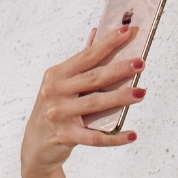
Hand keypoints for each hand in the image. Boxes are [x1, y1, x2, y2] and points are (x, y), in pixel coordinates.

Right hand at [20, 27, 146, 177]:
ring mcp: (59, 114)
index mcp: (56, 74)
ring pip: (95, 104)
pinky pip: (94, 137)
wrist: (35, 146)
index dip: (108, 43)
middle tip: (140, 63)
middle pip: (93, 78)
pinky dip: (114, 138)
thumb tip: (96, 34)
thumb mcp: (60, 85)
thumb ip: (80, 63)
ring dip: (120, 98)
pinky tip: (132, 134)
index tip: (127, 32)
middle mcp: (56, 91)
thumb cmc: (53, 111)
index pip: (87, 56)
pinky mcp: (65, 136)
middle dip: (118, 69)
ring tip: (141, 92)